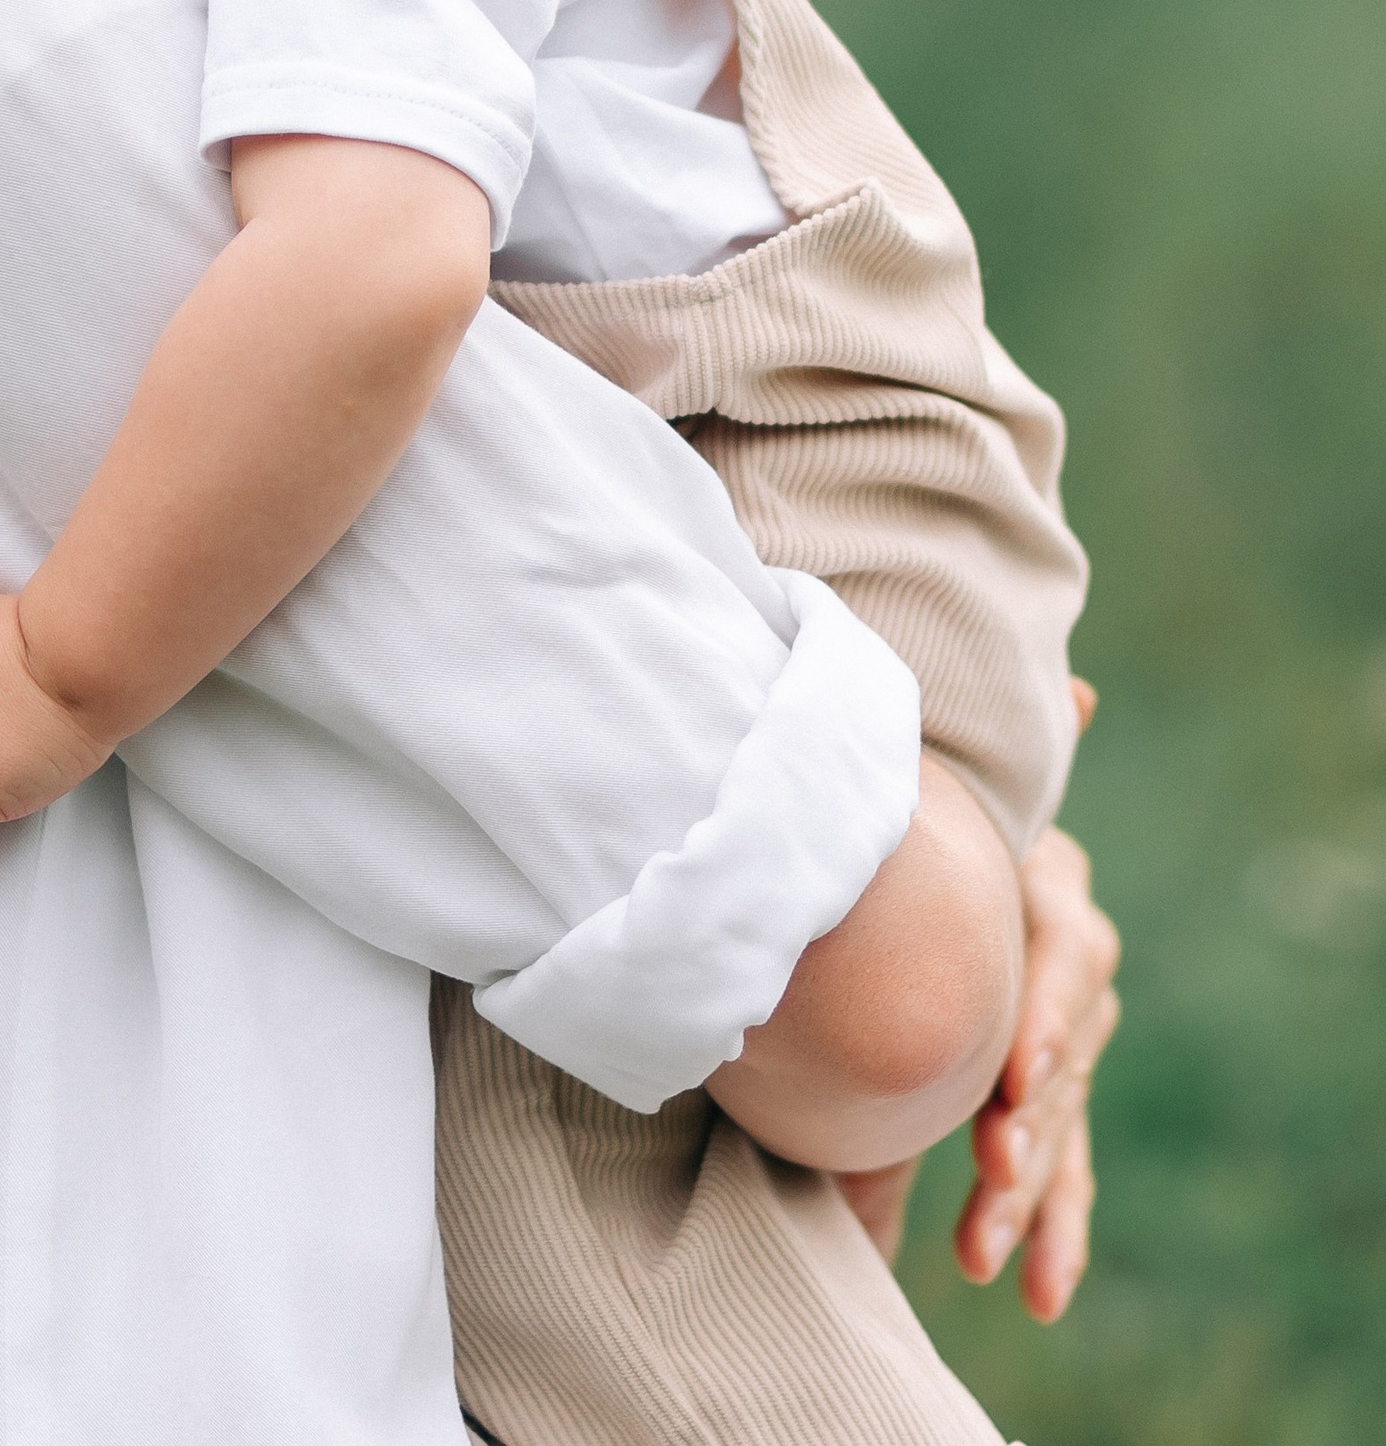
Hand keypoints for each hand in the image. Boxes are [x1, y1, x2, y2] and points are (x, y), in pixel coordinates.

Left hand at [832, 687, 1119, 1320]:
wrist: (898, 850)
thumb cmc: (912, 808)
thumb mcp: (936, 788)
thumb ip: (986, 752)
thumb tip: (1079, 681)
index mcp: (1043, 886)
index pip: (1067, 954)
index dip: (1047, 1016)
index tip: (1013, 1081)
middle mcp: (1066, 962)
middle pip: (1069, 1051)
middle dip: (1035, 1117)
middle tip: (993, 1164)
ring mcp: (1060, 1036)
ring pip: (1065, 1121)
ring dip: (1037, 1190)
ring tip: (992, 1251)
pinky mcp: (1038, 1097)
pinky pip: (1060, 1169)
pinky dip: (1050, 1231)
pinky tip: (1036, 1297)